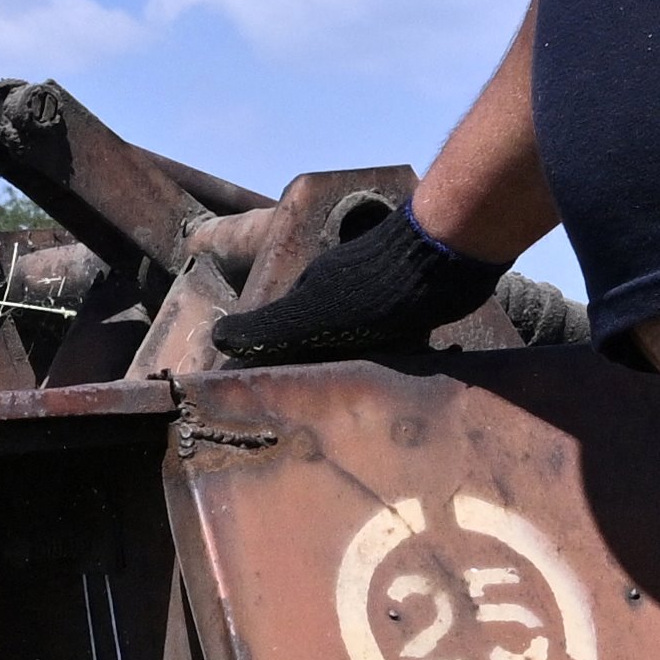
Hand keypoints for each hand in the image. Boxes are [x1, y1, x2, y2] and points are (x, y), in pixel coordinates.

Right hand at [176, 183, 500, 373]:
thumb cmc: (371, 289)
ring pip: (364, 336)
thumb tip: (216, 337)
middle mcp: (344, 288)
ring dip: (363, 360)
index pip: (288, 330)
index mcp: (313, 290)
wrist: (443, 259)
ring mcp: (383, 293)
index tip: (286, 393)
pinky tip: (404, 373)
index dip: (282, 358)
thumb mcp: (310, 314)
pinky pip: (400, 335)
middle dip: (325, 362)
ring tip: (367, 394)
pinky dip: (398, 353)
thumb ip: (267, 329)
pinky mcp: (420, 300)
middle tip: (330, 400)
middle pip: (326, 334)